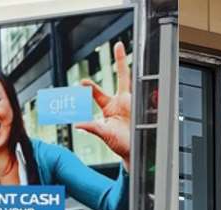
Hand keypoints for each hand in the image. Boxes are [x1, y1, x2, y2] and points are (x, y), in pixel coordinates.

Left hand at [75, 41, 131, 169]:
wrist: (135, 152)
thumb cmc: (120, 144)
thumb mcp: (103, 134)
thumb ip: (91, 127)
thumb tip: (77, 124)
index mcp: (109, 107)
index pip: (98, 93)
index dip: (90, 87)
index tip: (82, 82)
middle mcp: (121, 102)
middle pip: (120, 78)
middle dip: (119, 61)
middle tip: (119, 46)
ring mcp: (133, 103)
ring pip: (130, 81)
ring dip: (126, 65)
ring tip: (121, 48)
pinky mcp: (142, 108)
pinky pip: (143, 95)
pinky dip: (143, 87)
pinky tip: (140, 76)